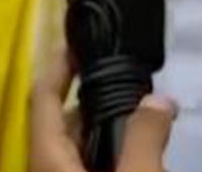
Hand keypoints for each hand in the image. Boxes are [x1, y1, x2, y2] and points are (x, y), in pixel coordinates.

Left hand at [29, 56, 175, 171]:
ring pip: (86, 150)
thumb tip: (157, 100)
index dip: (59, 65)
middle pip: (70, 122)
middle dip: (104, 104)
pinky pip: (95, 169)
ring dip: (117, 136)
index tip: (80, 41)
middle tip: (143, 93)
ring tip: (155, 127)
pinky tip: (147, 161)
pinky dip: (118, 160)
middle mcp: (49, 167)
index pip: (43, 97)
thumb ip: (145, 135)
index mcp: (48, 156)